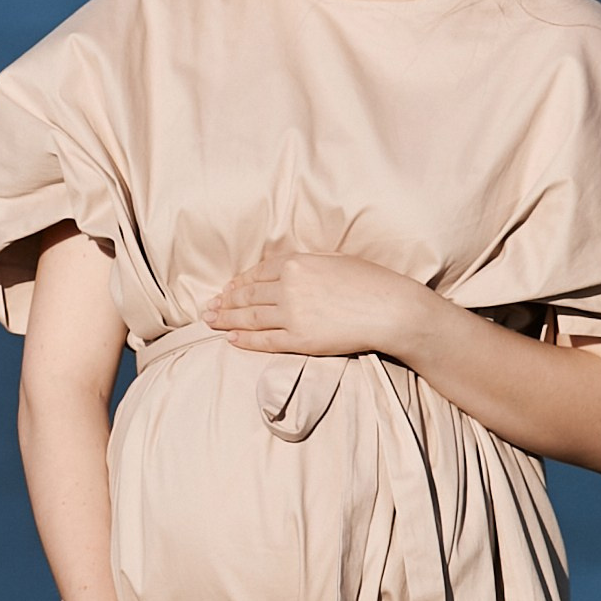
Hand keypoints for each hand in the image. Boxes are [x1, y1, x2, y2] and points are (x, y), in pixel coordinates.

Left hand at [204, 247, 434, 363]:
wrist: (391, 310)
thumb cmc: (371, 282)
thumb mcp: (336, 259)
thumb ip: (308, 262)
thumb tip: (289, 266)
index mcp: (298, 263)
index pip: (258, 273)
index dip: (239, 282)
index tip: (227, 288)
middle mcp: (289, 286)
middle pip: (248, 295)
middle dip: (225, 301)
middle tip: (208, 307)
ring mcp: (293, 314)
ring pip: (250, 317)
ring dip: (226, 319)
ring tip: (210, 322)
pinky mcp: (300, 339)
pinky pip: (265, 340)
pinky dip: (245, 339)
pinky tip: (231, 338)